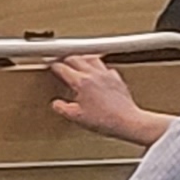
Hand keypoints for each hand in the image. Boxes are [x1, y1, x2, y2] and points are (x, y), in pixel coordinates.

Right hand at [43, 50, 168, 143]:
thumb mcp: (77, 117)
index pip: (63, 68)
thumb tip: (56, 104)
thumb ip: (63, 108)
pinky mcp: (117, 79)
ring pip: (91, 59)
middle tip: (62, 63)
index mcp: (81, 82)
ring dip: (82, 59)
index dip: (54, 67)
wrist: (128, 121)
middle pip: (76, 58)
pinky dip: (99, 67)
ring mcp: (106, 75)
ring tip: (79, 63)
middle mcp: (93, 74)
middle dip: (66, 59)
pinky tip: (98, 73)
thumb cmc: (105, 120)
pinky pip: (106, 67)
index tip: (52, 67)